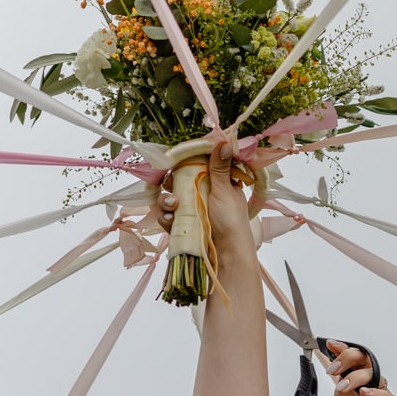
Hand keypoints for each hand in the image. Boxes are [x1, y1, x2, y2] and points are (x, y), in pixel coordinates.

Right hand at [151, 138, 251, 252]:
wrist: (226, 254)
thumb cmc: (231, 221)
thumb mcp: (225, 190)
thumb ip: (219, 167)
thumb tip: (223, 142)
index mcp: (216, 183)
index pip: (197, 166)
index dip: (185, 162)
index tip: (176, 161)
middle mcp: (202, 195)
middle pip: (179, 181)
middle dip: (172, 182)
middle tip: (171, 183)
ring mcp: (190, 211)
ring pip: (170, 199)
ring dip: (166, 200)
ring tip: (172, 205)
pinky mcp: (182, 226)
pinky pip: (167, 217)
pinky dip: (165, 217)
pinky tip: (169, 219)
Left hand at [272, 343, 396, 395]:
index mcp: (345, 391)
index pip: (342, 363)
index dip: (336, 351)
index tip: (325, 344)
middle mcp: (362, 389)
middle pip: (360, 359)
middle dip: (347, 357)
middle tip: (332, 368)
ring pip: (373, 372)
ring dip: (356, 376)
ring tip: (340, 388)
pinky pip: (387, 395)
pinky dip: (375, 393)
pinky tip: (363, 395)